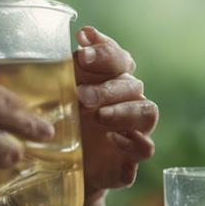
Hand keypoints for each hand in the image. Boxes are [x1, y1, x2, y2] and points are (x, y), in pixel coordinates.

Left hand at [73, 27, 157, 203]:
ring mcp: (132, 129)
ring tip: (100, 116)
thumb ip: (66, 68)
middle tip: (81, 96)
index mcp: (110, 81)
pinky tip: (113, 139)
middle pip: (132, 84)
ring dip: (124, 111)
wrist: (61, 168)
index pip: (119, 58)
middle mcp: (126, 101)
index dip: (105, 50)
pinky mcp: (130, 158)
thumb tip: (82, 37)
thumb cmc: (61, 121)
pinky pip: (146, 148)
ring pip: (147, 112)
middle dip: (107, 88)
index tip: (82, 44)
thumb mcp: (56, 94)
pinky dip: (133, 143)